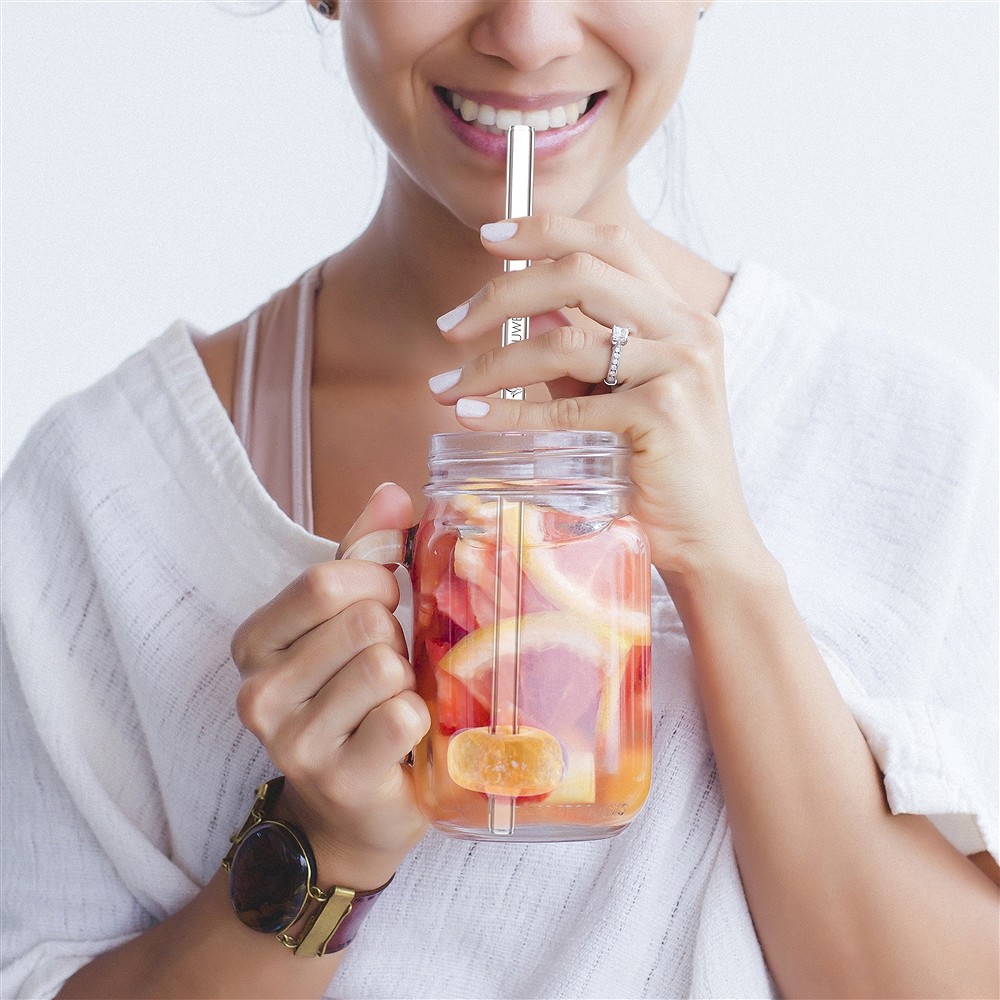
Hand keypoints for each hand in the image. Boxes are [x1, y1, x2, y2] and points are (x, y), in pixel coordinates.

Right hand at [230, 484, 429, 890]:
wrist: (352, 810)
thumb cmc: (351, 699)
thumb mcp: (345, 621)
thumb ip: (363, 553)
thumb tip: (392, 491)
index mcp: (253, 643)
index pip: (326, 580)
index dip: (375, 583)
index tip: (383, 605)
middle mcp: (258, 693)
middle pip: (362, 621)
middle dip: (393, 636)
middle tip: (386, 667)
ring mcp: (294, 743)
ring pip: (385, 666)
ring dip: (407, 681)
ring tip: (389, 703)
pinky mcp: (340, 780)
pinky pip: (405, 715)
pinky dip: (421, 720)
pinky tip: (401, 739)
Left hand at [430, 215, 768, 581]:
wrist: (706, 538)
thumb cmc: (656, 468)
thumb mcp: (617, 395)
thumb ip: (579, 350)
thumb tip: (525, 307)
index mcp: (679, 314)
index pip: (610, 240)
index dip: (545, 228)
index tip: (489, 236)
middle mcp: (688, 328)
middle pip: (579, 271)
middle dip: (500, 292)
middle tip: (448, 326)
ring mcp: (680, 368)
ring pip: (564, 340)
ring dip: (492, 362)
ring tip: (448, 385)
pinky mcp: (664, 414)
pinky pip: (569, 406)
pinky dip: (512, 410)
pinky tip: (474, 414)